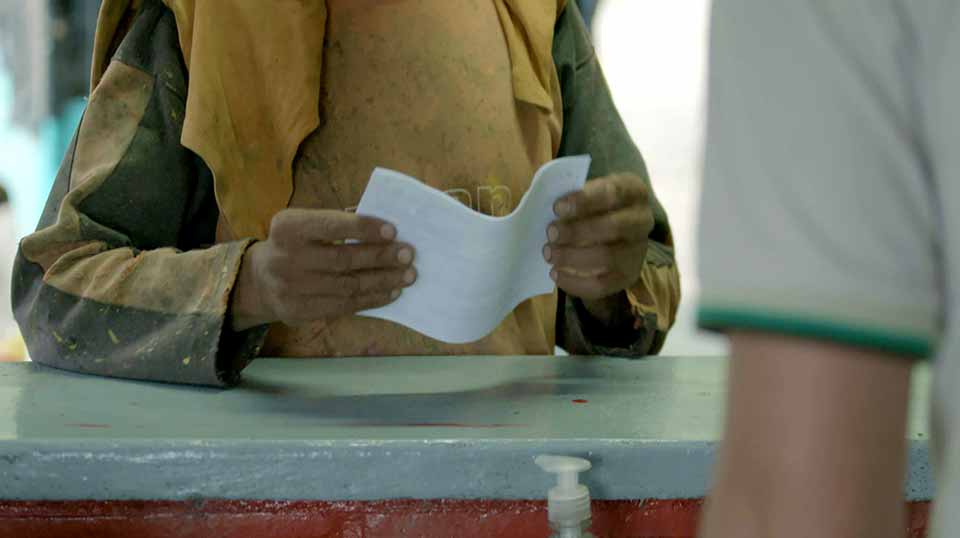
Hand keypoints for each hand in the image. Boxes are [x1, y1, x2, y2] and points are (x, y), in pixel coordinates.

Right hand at [231, 209, 416, 330]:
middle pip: (343, 260)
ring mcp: (291, 288)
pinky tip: (391, 292)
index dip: (364, 229)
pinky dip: (372, 299)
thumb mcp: (305, 225)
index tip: (393, 231)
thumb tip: (384, 229)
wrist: (260, 281)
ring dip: (383, 281)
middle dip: (380, 257)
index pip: (332, 226)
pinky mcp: (299, 312)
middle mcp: (286, 258)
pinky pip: (344, 306)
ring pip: (347, 286)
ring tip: (407, 276)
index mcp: (288, 227)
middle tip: (408, 254)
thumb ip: (338, 223)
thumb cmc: (296, 245)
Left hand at [543, 173, 652, 321]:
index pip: (612, 194)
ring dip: (572, 257)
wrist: (619, 230)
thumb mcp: (590, 191)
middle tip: (550, 233)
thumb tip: (549, 211)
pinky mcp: (628, 276)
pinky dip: (575, 282)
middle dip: (577, 231)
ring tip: (549, 254)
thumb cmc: (596, 205)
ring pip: (607, 257)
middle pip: (613, 227)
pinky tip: (555, 273)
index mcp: (632, 191)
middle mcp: (642, 221)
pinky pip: (602, 285)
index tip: (557, 207)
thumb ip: (574, 198)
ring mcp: (637, 251)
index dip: (584, 201)